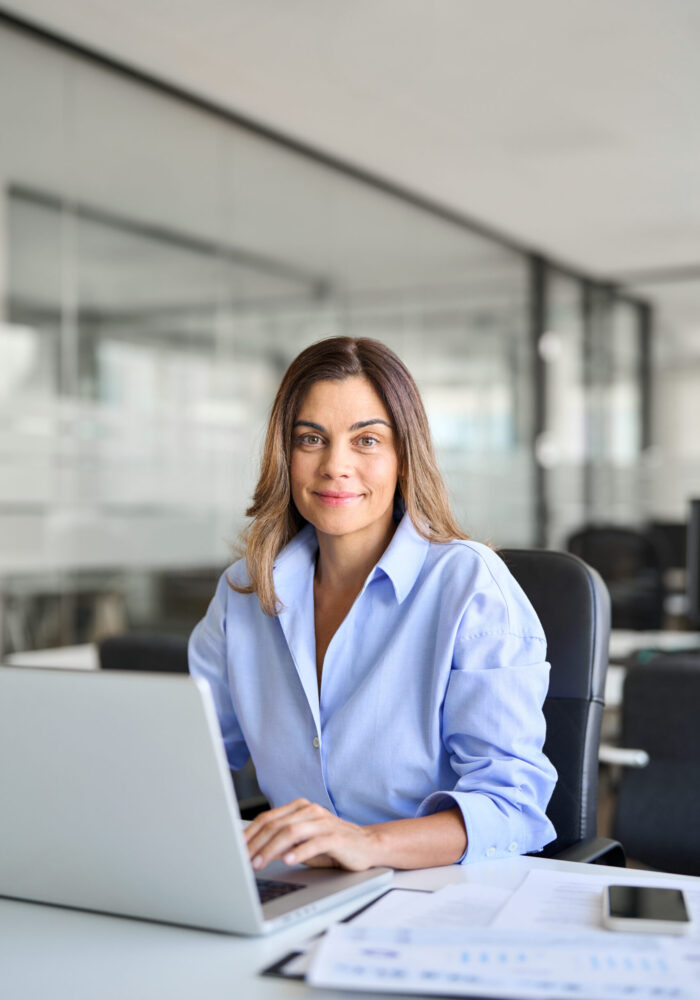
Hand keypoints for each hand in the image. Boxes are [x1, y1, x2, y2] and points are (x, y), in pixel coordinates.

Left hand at [244, 798, 378, 871]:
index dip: (249, 833)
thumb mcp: (304, 841)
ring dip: (271, 849)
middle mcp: (310, 811)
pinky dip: (299, 852)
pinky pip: (314, 843)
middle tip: (242, 859)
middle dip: (256, 843)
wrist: (367, 845)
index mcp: (300, 808)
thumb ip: (283, 841)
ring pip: (290, 832)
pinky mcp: (336, 837)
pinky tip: (288, 861)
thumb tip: (253, 851)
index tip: (235, 848)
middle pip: (276, 825)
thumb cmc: (333, 845)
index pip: (268, 818)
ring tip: (259, 863)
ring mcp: (323, 822)